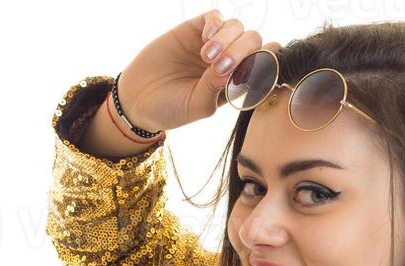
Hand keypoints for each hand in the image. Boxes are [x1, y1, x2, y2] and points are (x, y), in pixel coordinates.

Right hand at [116, 9, 276, 133]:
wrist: (136, 99)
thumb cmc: (169, 108)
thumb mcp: (197, 105)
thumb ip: (218, 88)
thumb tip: (237, 65)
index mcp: (235, 83)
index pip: (262, 65)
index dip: (269, 61)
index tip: (265, 63)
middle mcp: (228, 61)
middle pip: (253, 43)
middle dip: (243, 51)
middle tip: (220, 66)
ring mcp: (212, 44)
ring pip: (237, 28)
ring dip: (228, 40)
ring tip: (206, 56)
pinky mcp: (194, 30)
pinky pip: (216, 17)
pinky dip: (216, 24)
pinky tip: (205, 39)